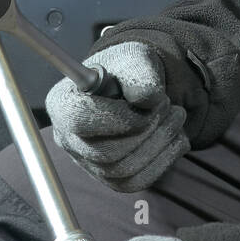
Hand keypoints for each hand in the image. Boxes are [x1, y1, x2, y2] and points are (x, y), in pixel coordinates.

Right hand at [45, 41, 189, 189]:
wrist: (135, 86)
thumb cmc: (127, 69)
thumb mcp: (135, 59)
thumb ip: (139, 75)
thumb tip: (145, 98)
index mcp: (63, 103)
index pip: (79, 120)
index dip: (119, 116)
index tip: (150, 102)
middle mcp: (67, 138)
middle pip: (105, 153)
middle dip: (148, 130)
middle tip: (170, 106)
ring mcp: (87, 163)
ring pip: (124, 170)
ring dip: (160, 143)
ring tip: (177, 116)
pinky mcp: (109, 178)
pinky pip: (137, 181)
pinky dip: (164, 160)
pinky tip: (176, 138)